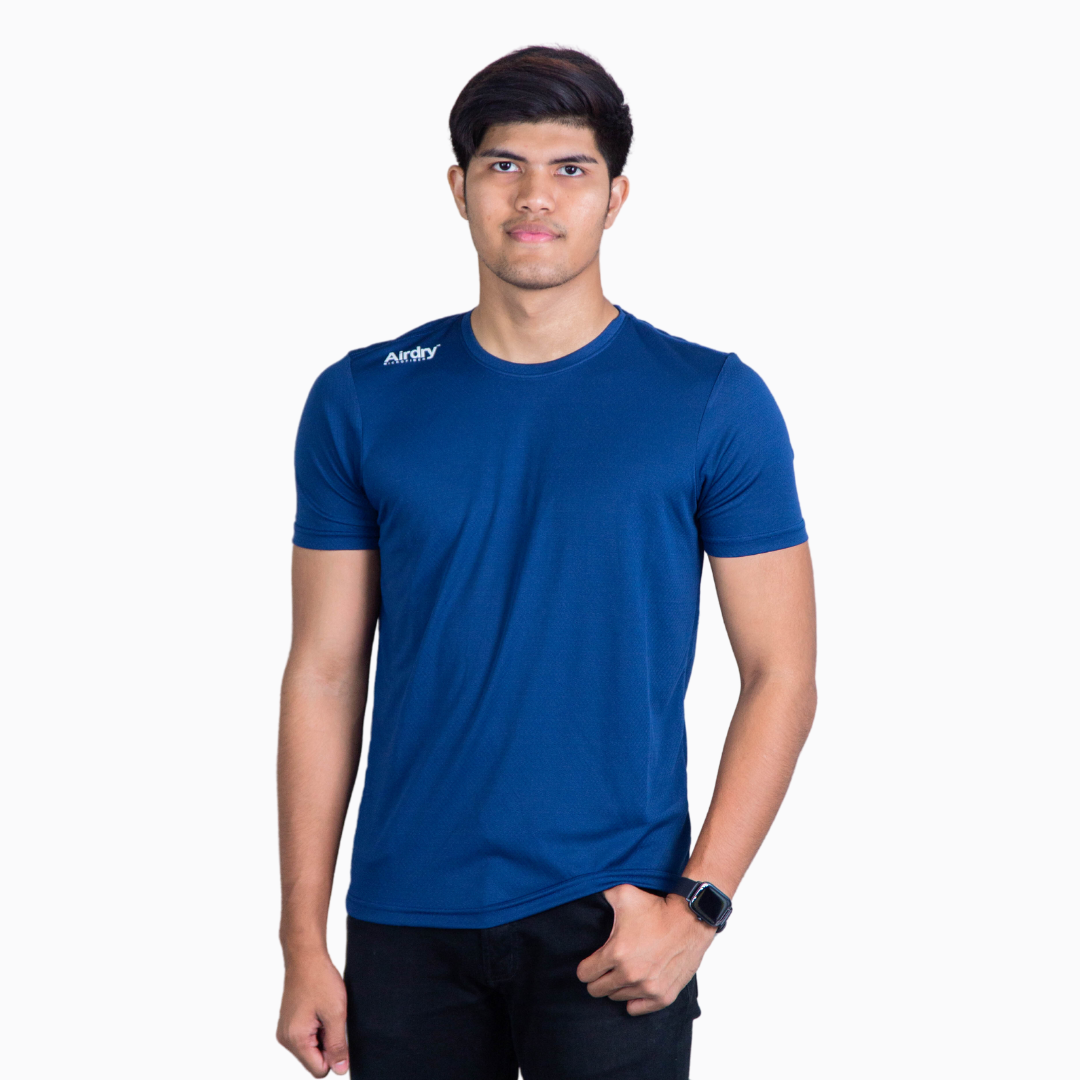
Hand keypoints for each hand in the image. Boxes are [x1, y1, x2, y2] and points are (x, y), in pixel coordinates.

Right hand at [276, 952, 349, 1076]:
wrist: (306, 956)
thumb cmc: (319, 980)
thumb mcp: (336, 1014)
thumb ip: (338, 1045)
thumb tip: (341, 1070)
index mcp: (295, 1040)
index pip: (319, 1069)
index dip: (335, 1055)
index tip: (339, 1032)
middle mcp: (286, 1039)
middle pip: (315, 1059)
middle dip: (328, 1043)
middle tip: (332, 1018)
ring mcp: (286, 1030)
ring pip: (312, 1047)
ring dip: (324, 1034)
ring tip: (326, 1011)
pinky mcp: (289, 1022)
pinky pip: (307, 1036)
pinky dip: (318, 1026)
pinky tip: (320, 1008)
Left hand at [576, 883, 716, 1015]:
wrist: (690, 920)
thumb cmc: (657, 908)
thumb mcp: (624, 894)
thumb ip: (601, 892)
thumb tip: (587, 883)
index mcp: (616, 953)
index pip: (585, 974)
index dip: (585, 967)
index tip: (592, 962)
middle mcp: (629, 974)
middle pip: (597, 990)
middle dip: (598, 979)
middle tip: (606, 968)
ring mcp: (647, 987)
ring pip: (617, 998)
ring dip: (618, 986)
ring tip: (624, 971)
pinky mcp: (662, 995)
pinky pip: (637, 1009)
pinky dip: (634, 1000)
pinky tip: (635, 987)